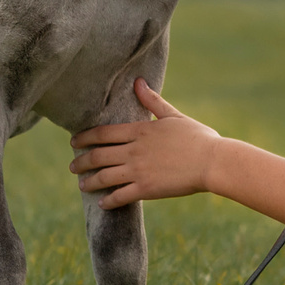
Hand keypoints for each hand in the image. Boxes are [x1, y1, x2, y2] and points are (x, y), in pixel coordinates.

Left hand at [69, 79, 223, 208]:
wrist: (212, 162)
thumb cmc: (197, 137)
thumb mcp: (173, 116)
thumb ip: (152, 101)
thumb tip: (139, 81)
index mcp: (139, 130)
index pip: (102, 134)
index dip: (84, 138)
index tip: (74, 142)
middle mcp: (134, 150)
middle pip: (98, 156)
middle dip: (81, 162)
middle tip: (72, 166)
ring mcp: (138, 170)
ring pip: (104, 177)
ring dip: (89, 182)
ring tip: (82, 185)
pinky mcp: (146, 189)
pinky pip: (120, 196)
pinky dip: (108, 200)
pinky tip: (102, 203)